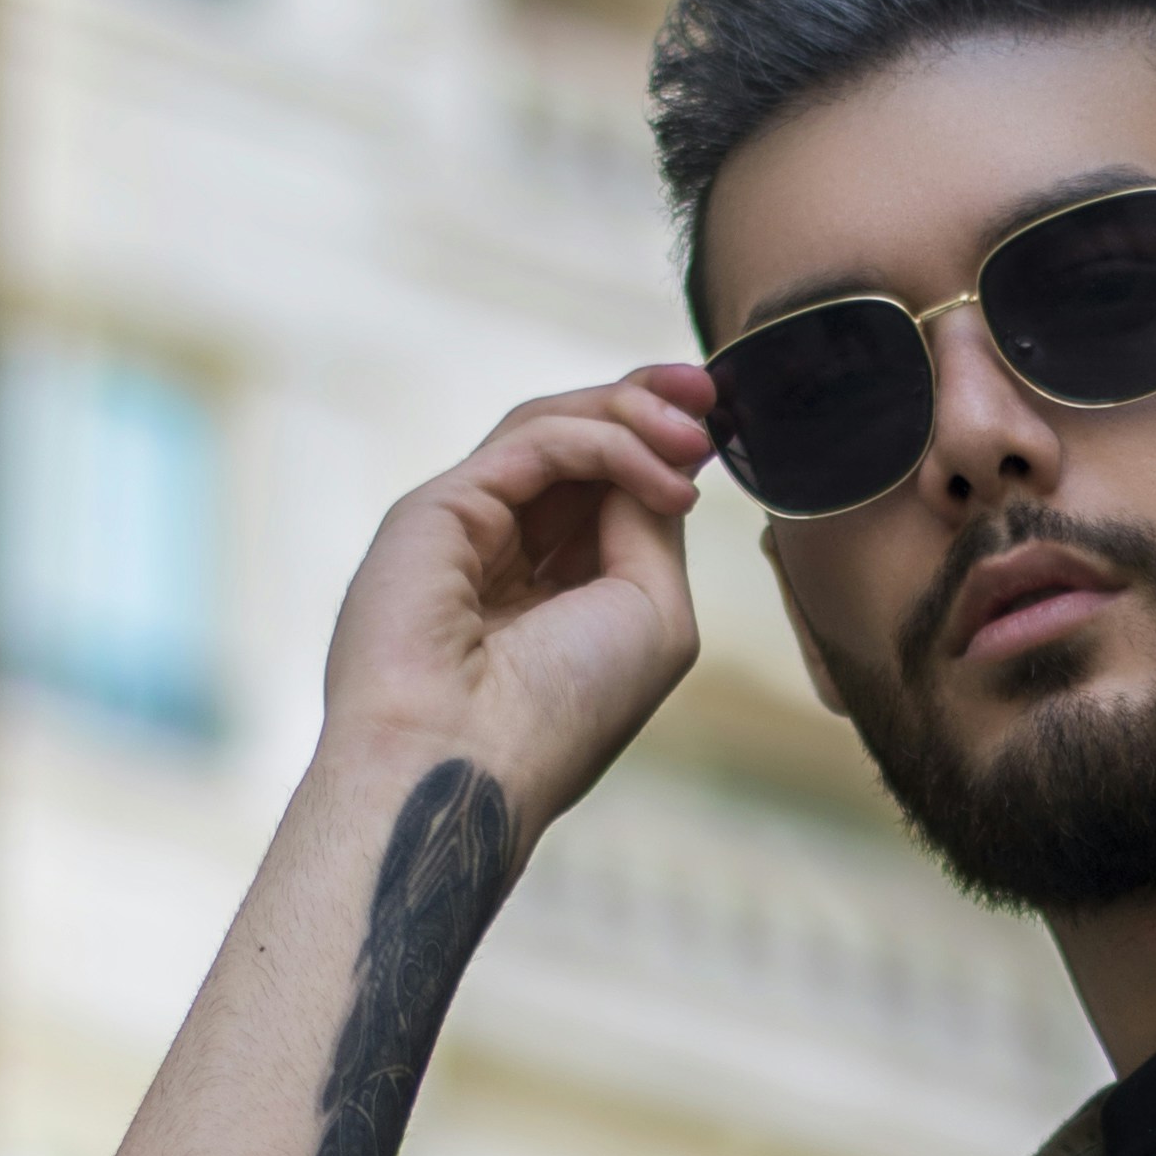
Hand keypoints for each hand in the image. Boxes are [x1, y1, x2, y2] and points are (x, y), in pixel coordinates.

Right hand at [317, 363, 716, 841]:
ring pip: (551, 428)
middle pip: (576, 443)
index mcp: (549, 589)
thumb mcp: (650, 614)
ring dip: (632, 414)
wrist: (472, 762)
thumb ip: (652, 527)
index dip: (657, 446)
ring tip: (695, 428)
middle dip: (647, 406)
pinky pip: (534, 442)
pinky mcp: (437, 506)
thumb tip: (660, 451)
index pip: (604, 489)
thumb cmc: (565, 714)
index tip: (717, 422)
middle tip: (708, 393)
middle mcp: (503, 551)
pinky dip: (607, 443)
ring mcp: (465, 524)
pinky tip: (663, 476)